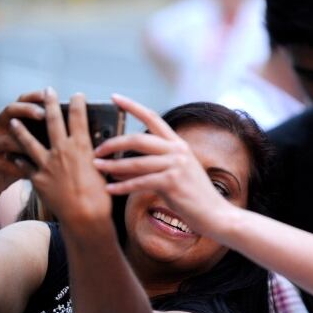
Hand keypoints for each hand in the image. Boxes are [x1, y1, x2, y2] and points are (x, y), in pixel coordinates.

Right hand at [0, 91, 45, 202]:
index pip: (22, 100)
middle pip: (10, 110)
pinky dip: (19, 168)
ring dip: (23, 144)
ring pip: (6, 139)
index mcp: (12, 119)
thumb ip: (51, 136)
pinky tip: (31, 174)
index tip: (50, 93)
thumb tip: (83, 130)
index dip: (34, 96)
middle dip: (27, 110)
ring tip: (41, 149)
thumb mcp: (35, 146)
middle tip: (43, 113)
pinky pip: (4, 163)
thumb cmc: (21, 162)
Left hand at [9, 88, 110, 226]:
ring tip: (14, 120)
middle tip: (46, 90)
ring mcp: (47, 164)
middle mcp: (62, 151)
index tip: (76, 95)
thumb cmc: (101, 197)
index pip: (79, 117)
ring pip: (29, 141)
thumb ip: (95, 157)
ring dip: (21, 129)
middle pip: (53, 121)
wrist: (85, 217)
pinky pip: (24, 166)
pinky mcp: (37, 179)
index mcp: (82, 147)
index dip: (77, 103)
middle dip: (49, 103)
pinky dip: (18, 160)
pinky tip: (13, 157)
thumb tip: (95, 149)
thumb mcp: (103, 171)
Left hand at [93, 94, 230, 234]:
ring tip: (97, 167)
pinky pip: (140, 182)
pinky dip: (122, 186)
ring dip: (113, 165)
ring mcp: (176, 165)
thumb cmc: (194, 197)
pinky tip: (110, 189)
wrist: (215, 214)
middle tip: (97, 150)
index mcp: (179, 145)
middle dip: (113, 143)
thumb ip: (152, 165)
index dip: (133, 106)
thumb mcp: (176, 174)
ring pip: (136, 162)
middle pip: (139, 139)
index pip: (153, 118)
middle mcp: (178, 151)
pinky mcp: (172, 182)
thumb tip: (120, 165)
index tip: (115, 97)